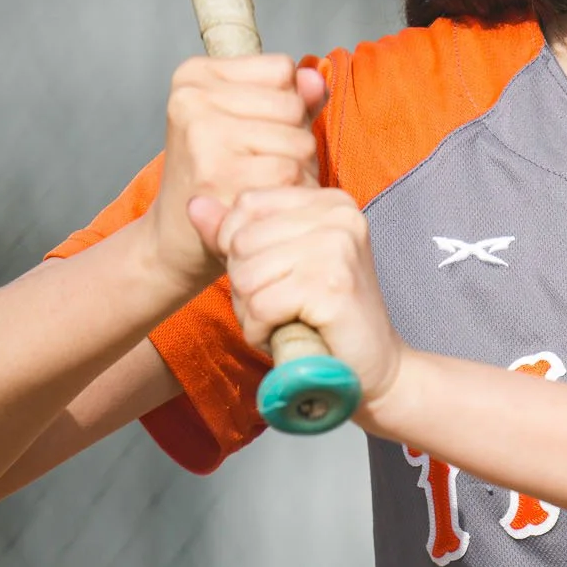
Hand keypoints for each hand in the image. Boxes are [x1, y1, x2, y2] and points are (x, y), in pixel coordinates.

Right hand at [154, 56, 325, 290]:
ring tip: (261, 183)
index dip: (287, 104)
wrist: (179, 233)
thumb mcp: (252, 121)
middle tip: (259, 164)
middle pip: (293, 106)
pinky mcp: (216, 174)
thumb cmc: (224, 171)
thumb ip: (292, 96)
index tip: (253, 129)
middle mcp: (192, 99)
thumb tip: (314, 78)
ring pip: (299, 142)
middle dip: (294, 138)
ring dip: (297, 169)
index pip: (283, 69)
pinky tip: (262, 201)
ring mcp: (201, 135)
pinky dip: (290, 193)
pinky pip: (291, 174)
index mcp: (195, 75)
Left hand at [213, 186, 404, 409]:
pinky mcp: (333, 287)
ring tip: (287, 320)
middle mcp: (339, 216)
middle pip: (241, 241)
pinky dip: (263, 331)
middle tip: (284, 304)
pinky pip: (261, 307)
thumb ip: (236, 233)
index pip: (247, 204)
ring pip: (246, 276)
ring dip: (253, 311)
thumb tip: (195, 205)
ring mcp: (339, 249)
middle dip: (246, 284)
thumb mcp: (277, 264)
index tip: (276, 274)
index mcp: (330, 201)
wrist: (371, 364)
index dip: (238, 246)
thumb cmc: (322, 315)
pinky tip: (290, 335)